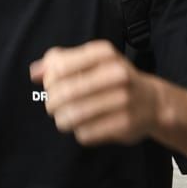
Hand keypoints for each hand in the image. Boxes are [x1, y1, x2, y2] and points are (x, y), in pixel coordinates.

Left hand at [31, 40, 163, 145]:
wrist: (152, 101)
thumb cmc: (113, 79)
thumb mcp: (91, 61)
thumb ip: (60, 61)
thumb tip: (34, 72)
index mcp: (104, 54)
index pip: (59, 68)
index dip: (48, 81)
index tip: (51, 87)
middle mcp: (116, 74)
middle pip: (63, 94)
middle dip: (52, 104)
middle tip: (54, 107)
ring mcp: (123, 100)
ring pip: (72, 116)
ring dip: (63, 120)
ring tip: (66, 119)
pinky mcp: (124, 124)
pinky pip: (85, 133)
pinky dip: (80, 132)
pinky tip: (86, 126)